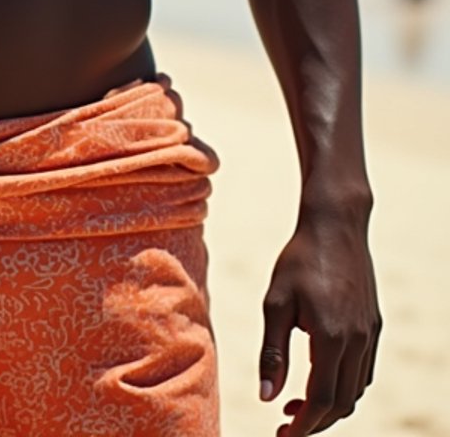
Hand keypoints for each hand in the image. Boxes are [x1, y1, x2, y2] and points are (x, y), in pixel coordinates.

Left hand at [259, 211, 380, 434]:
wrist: (335, 224)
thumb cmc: (299, 260)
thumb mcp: (275, 303)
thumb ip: (272, 352)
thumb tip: (266, 397)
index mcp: (331, 339)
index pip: (322, 401)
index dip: (303, 426)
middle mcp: (357, 342)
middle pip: (342, 403)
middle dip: (314, 422)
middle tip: (284, 426)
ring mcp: (370, 334)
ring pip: (356, 390)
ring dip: (330, 405)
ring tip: (298, 405)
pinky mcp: (374, 325)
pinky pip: (364, 371)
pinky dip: (345, 386)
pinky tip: (321, 378)